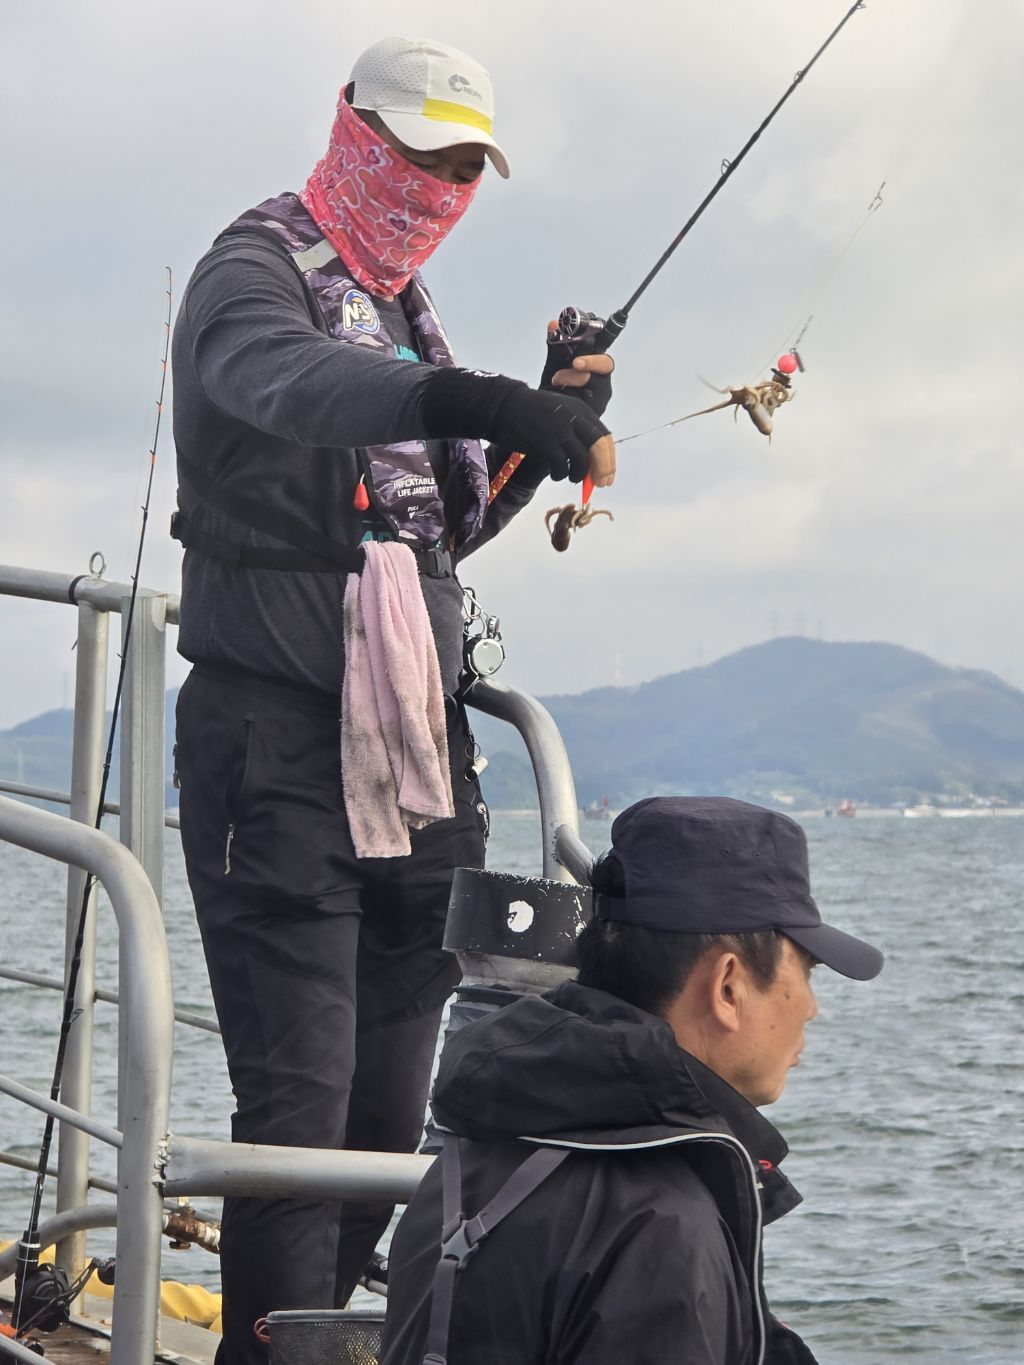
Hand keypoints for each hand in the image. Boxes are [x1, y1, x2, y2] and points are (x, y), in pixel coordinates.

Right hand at [491, 386, 615, 486]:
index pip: (605, 437)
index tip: (607, 476)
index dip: (609, 459)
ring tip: (571, 478)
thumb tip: (594, 462)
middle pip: (599, 447)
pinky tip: (555, 474)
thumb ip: (578, 432)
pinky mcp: (546, 441)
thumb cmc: (534, 415)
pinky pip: (562, 465)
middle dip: (603, 469)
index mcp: (581, 411)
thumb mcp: (562, 416)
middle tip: (599, 485)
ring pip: (582, 459)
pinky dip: (561, 474)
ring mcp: (560, 429)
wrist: (506, 407)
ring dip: (579, 474)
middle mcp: (574, 417)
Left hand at [539, 320, 614, 418]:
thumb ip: (555, 344)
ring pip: (594, 381)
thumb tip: (554, 324)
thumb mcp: (553, 364)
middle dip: (591, 361)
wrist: (547, 412)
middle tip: (575, 363)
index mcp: (594, 362)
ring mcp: (600, 395)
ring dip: (573, 378)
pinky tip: (562, 393)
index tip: (586, 335)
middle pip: (606, 364)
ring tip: (557, 379)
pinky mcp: (596, 410)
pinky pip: (588, 400)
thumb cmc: (556, 388)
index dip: (599, 338)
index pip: (603, 346)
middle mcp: (600, 378)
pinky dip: (572, 393)